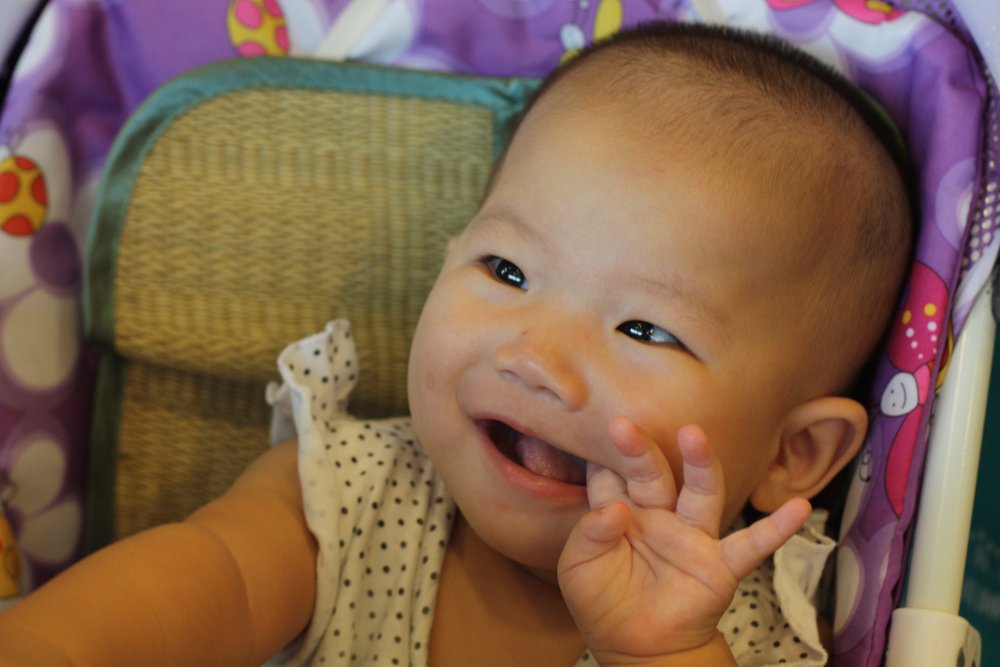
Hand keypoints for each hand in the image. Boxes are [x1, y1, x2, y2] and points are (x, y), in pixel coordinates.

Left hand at [557, 418, 811, 664]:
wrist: (637, 648)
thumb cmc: (603, 601)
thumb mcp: (579, 569)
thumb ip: (589, 535)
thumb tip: (615, 510)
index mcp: (621, 509)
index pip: (608, 475)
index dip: (601, 457)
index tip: (594, 429)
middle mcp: (658, 513)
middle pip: (651, 474)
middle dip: (640, 450)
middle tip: (624, 426)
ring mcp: (691, 536)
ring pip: (700, 492)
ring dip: (700, 464)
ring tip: (694, 435)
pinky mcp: (719, 565)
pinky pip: (752, 544)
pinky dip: (777, 528)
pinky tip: (799, 508)